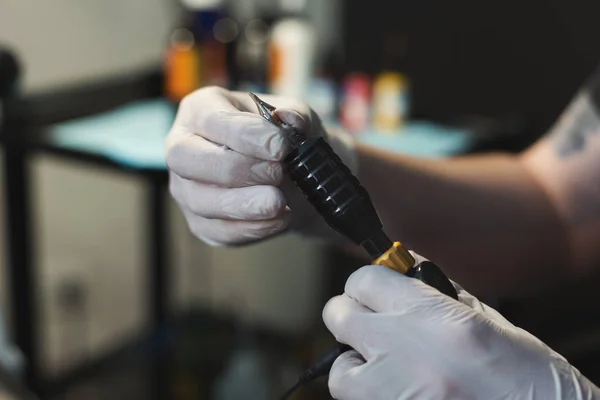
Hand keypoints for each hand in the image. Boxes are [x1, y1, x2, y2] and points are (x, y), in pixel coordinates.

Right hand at [166, 87, 354, 245]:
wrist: (292, 178)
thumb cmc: (283, 140)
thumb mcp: (297, 118)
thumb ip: (296, 115)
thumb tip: (289, 119)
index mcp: (201, 110)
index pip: (212, 120)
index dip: (246, 135)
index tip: (281, 147)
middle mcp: (182, 147)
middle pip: (186, 158)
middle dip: (237, 169)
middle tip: (277, 173)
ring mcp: (186, 188)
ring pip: (200, 201)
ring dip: (245, 204)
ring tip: (280, 202)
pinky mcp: (201, 223)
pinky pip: (217, 231)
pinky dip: (252, 228)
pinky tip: (280, 219)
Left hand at [323, 255, 599, 399]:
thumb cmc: (528, 378)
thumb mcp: (486, 321)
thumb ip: (438, 295)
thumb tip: (406, 273)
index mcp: (431, 316)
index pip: (364, 279)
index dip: (369, 283)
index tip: (377, 289)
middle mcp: (402, 352)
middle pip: (338, 314)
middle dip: (354, 315)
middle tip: (376, 324)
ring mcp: (391, 393)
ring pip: (340, 369)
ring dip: (356, 363)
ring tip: (387, 368)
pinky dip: (368, 394)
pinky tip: (399, 391)